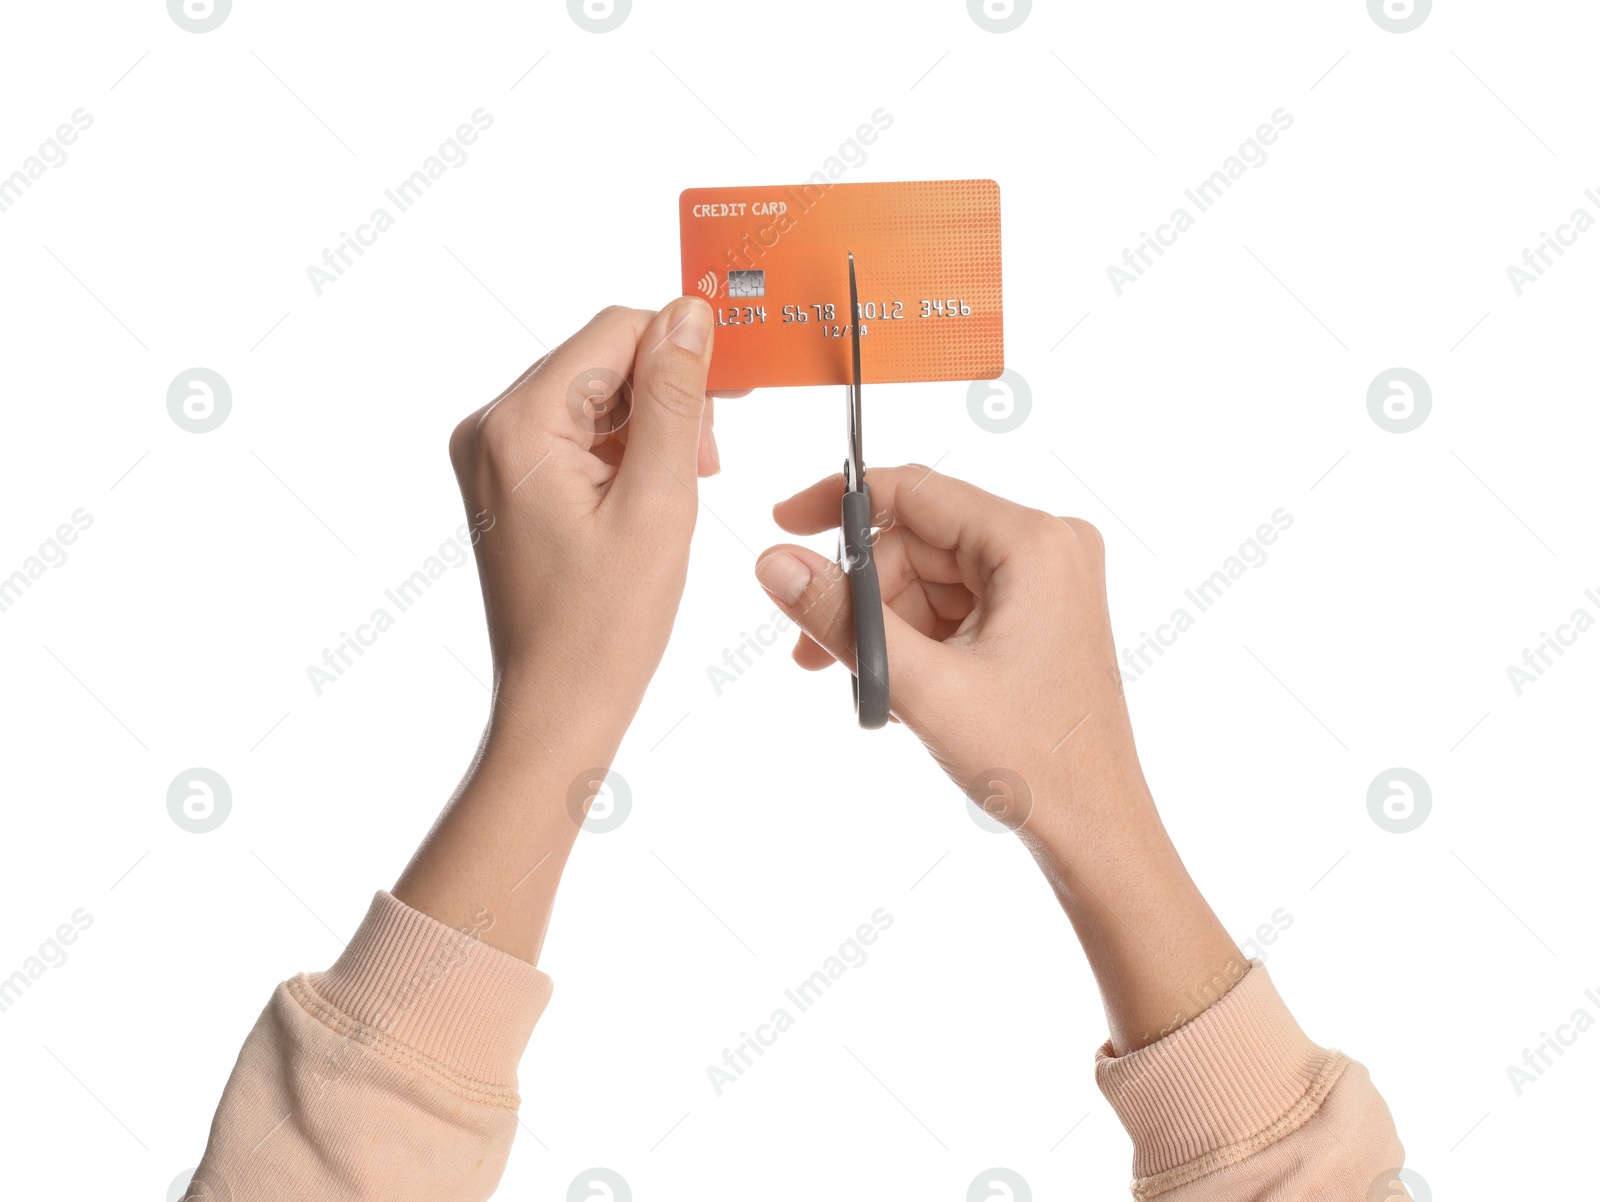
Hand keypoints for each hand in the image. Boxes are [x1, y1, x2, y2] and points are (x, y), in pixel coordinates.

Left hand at [394, 298, 717, 962]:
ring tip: (678, 493)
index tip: (734, 385)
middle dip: (667, 398)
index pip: (614, 332)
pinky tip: (651, 501)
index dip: (682, 348)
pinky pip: (578, 436)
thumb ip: (677, 399)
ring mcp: (495, 457)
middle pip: (602, 362)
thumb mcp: (660, 502)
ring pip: (596, 398)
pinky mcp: (509, 484)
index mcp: (517, 425)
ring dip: (651, 429)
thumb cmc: (603, 627)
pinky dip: (625, 455)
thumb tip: (691, 316)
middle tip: (706, 464)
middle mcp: (491, 429)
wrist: (557, 706)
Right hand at [755, 465, 1146, 849]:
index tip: (782, 525)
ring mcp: (1046, 583)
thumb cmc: (1035, 762)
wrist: (1095, 830)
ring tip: (868, 691)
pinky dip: (916, 645)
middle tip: (814, 653)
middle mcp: (1048, 548)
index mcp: (1034, 543)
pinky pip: (953, 608)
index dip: (840, 506)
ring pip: (927, 581)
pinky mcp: (1038, 617)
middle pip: (917, 543)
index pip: (915, 491)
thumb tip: (775, 563)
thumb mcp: (921, 685)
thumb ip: (841, 617)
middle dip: (861, 597)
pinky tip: (901, 694)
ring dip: (885, 631)